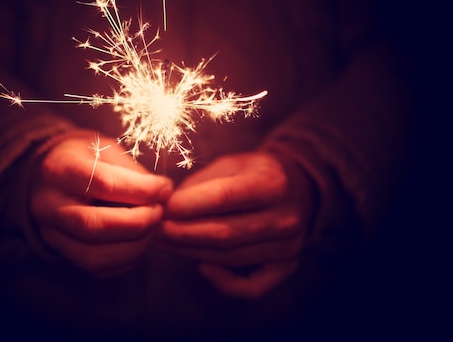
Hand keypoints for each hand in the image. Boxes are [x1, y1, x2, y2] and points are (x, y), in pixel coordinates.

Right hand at [30, 130, 172, 275]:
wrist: (46, 176)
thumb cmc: (84, 159)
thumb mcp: (105, 150)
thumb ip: (132, 171)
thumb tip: (163, 192)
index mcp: (59, 169)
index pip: (103, 183)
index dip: (141, 189)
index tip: (165, 188)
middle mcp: (48, 204)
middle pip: (95, 225)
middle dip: (138, 222)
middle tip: (160, 211)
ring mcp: (50, 232)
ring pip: (95, 255)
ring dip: (135, 245)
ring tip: (152, 226)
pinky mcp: (60, 251)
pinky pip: (97, 267)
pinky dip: (126, 258)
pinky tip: (138, 240)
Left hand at [156, 152, 313, 298]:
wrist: (297, 188)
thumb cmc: (254, 174)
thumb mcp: (231, 164)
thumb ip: (201, 184)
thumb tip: (167, 207)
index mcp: (273, 183)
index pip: (223, 197)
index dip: (187, 205)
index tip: (162, 207)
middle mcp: (285, 218)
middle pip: (224, 233)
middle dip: (182, 233)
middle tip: (155, 229)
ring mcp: (289, 246)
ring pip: (229, 258)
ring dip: (191, 252)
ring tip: (166, 242)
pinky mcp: (286, 267)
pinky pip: (250, 288)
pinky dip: (223, 282)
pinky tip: (202, 266)